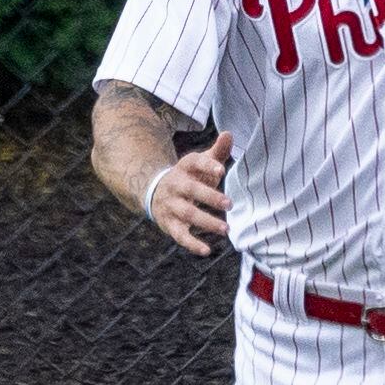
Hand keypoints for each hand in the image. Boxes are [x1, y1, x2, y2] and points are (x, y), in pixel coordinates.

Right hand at [149, 132, 233, 256]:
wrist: (155, 193)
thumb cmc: (190, 178)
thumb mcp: (200, 163)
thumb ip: (217, 152)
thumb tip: (229, 133)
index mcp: (184, 168)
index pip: (194, 163)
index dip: (207, 166)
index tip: (221, 170)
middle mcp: (175, 186)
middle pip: (191, 190)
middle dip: (210, 197)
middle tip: (230, 204)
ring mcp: (171, 206)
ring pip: (188, 214)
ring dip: (206, 222)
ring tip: (226, 229)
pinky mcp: (170, 224)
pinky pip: (180, 236)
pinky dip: (192, 244)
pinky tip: (207, 250)